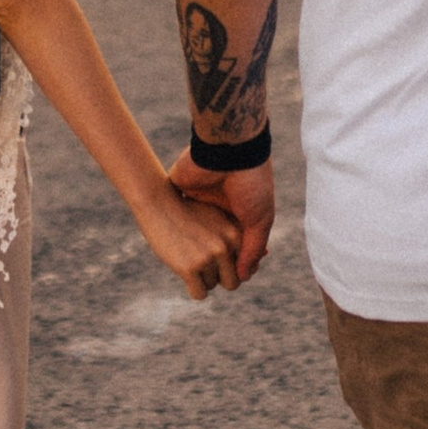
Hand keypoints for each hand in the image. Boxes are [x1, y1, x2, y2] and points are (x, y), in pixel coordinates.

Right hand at [133, 178, 243, 301]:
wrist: (158, 203)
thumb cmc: (190, 210)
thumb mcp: (220, 217)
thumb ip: (242, 236)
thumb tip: (267, 255)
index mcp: (237, 234)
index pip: (247, 267)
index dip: (232, 265)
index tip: (216, 255)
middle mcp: (226, 246)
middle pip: (233, 282)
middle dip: (219, 276)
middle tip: (202, 260)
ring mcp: (208, 257)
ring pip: (213, 286)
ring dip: (202, 278)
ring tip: (189, 257)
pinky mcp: (189, 268)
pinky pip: (200, 294)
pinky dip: (193, 288)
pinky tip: (184, 270)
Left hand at [171, 150, 276, 281]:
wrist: (228, 150)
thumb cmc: (250, 184)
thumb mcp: (259, 220)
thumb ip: (252, 249)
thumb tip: (243, 278)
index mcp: (240, 213)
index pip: (236, 245)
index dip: (236, 261)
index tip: (236, 277)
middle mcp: (219, 209)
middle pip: (212, 243)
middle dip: (212, 259)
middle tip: (212, 277)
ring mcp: (199, 202)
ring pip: (191, 233)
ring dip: (189, 248)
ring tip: (189, 269)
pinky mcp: (180, 192)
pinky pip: (172, 214)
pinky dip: (169, 230)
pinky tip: (168, 250)